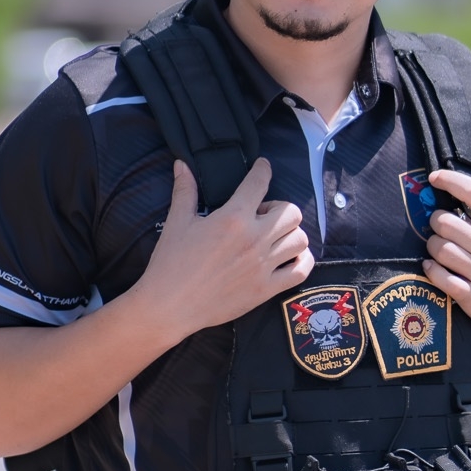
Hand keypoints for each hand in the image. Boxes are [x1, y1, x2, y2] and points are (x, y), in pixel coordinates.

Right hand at [135, 158, 312, 345]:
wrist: (169, 305)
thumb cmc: (170, 263)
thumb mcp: (177, 222)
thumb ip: (185, 191)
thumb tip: (182, 164)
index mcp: (233, 218)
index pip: (259, 183)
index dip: (263, 169)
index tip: (263, 167)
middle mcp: (254, 239)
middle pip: (291, 212)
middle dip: (280, 208)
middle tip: (262, 215)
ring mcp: (263, 266)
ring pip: (300, 239)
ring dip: (291, 233)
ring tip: (275, 237)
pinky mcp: (266, 289)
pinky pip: (301, 271)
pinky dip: (302, 261)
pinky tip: (289, 258)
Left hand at [423, 163, 470, 342]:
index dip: (451, 180)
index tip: (435, 177)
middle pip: (447, 223)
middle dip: (437, 222)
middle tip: (441, 226)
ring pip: (441, 250)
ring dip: (433, 247)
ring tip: (440, 248)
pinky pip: (441, 278)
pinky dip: (432, 270)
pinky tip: (434, 266)